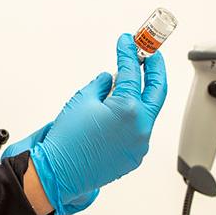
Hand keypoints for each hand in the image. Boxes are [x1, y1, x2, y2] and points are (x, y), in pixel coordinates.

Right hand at [4, 33, 166, 214]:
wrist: (59, 172)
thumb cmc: (67, 139)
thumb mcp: (82, 100)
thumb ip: (102, 86)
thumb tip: (110, 81)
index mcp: (128, 108)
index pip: (132, 72)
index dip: (129, 53)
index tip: (128, 42)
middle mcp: (141, 126)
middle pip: (157, 90)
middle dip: (156, 69)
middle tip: (152, 54)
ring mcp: (140, 143)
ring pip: (148, 112)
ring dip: (141, 95)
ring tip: (130, 83)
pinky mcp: (135, 155)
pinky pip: (139, 130)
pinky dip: (132, 117)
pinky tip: (118, 112)